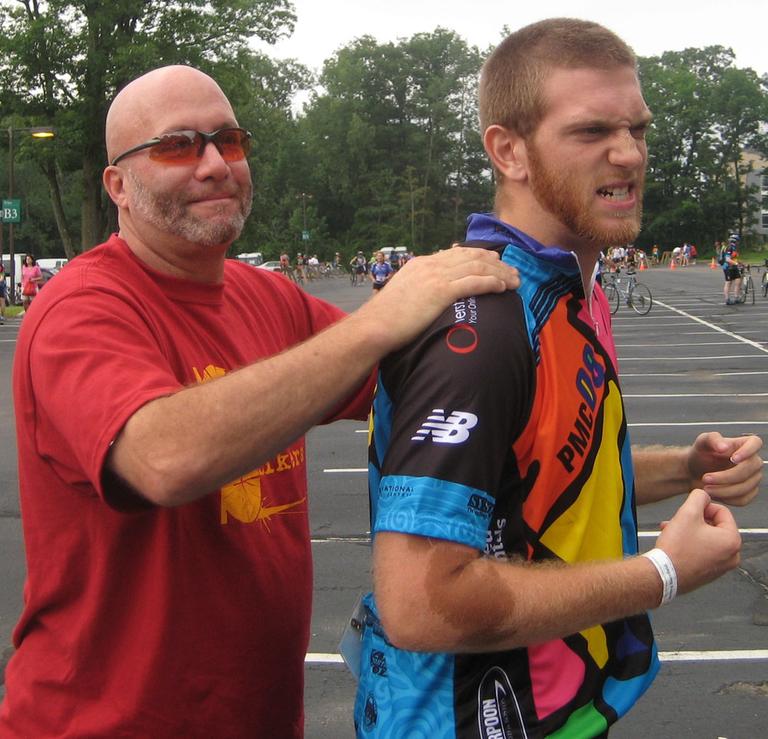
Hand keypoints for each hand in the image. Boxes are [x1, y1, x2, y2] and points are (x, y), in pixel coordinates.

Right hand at [358, 246, 518, 352]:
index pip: (456, 253)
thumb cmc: (386, 318)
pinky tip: (503, 287)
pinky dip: (492, 282)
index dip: (478, 256)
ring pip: (478, 267)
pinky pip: (474, 282)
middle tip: (511, 270)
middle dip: (496, 263)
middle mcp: (431, 265)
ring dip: (500, 273)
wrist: (376, 325)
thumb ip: (418, 289)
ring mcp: (436, 276)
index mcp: (421, 264)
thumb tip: (427, 296)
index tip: (493, 260)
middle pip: (472, 257)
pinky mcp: (441, 291)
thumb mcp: (402, 294)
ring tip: (515, 281)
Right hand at [655, 489, 740, 594]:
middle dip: (694, 520)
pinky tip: (675, 542)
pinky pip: (704, 551)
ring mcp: (721, 566)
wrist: (663, 574)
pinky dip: (691, 544)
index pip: (722, 511)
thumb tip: (703, 495)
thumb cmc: (676, 548)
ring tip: (672, 530)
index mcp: (732, 540)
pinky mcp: (709, 573)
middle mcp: (732, 555)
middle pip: (715, 525)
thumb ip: (698, 497)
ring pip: (707, 538)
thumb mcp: (687, 513)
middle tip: (678, 520)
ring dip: (690, 531)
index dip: (703, 506)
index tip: (688, 510)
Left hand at [687, 432, 762, 505]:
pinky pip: (743, 499)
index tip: (733, 458)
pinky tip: (713, 494)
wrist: (695, 471)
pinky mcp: (748, 492)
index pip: (755, 443)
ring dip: (724, 490)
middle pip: (750, 469)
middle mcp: (752, 460)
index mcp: (743, 444)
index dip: (747, 451)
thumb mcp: (702, 443)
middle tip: (706, 478)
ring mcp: (753, 477)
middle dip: (726, 477)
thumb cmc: (701, 454)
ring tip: (706, 488)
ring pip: (746, 487)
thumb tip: (724, 446)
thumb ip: (712, 439)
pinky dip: (726, 499)